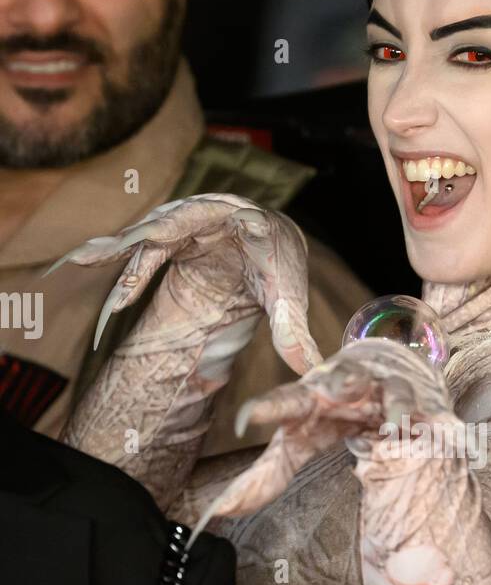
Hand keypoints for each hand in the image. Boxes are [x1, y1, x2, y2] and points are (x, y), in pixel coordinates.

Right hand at [49, 193, 319, 375]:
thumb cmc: (276, 268)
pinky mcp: (167, 233)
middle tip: (123, 247)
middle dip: (150, 235)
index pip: (236, 222)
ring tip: (85, 259)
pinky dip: (117, 257)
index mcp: (250, 222)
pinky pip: (140, 247)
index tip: (200, 237)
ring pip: (151, 232)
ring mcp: (186, 219)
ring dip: (121, 246)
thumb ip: (294, 332)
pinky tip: (84, 264)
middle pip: (179, 221)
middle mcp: (214, 212)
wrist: (260, 244)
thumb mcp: (287, 298)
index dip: (216, 228)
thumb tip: (312, 372)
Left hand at [189, 338, 453, 531]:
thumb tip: (219, 513)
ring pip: (394, 391)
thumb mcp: (299, 441)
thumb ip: (264, 475)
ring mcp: (391, 390)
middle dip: (337, 381)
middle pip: (343, 378)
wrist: (390, 367)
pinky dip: (442, 426)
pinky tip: (448, 438)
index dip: (268, 408)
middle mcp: (352, 385)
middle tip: (326, 393)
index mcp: (314, 394)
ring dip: (394, 407)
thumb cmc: (335, 411)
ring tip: (392, 427)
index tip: (246, 419)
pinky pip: (435, 415)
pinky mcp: (425, 402)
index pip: (286, 400)